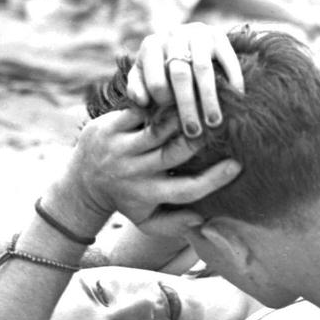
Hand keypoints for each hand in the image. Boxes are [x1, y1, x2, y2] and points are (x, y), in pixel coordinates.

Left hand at [55, 106, 240, 236]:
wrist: (81, 183)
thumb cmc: (125, 200)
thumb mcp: (146, 220)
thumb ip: (175, 225)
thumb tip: (204, 220)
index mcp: (149, 194)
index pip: (188, 190)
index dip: (216, 179)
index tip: (237, 165)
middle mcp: (136, 172)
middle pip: (176, 153)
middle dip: (202, 138)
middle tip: (224, 123)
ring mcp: (122, 148)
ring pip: (160, 128)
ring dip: (183, 115)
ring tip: (204, 104)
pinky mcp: (110, 127)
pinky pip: (140, 112)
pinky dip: (159, 103)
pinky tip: (177, 94)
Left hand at [127, 23, 243, 138]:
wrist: (187, 40)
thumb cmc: (162, 66)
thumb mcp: (144, 75)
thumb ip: (137, 88)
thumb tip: (141, 101)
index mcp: (151, 46)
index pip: (156, 80)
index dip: (164, 103)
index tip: (171, 118)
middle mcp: (174, 35)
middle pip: (180, 75)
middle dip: (187, 106)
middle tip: (193, 131)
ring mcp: (198, 33)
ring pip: (203, 69)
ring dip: (209, 98)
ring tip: (214, 122)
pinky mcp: (218, 35)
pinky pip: (228, 59)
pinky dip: (233, 79)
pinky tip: (236, 97)